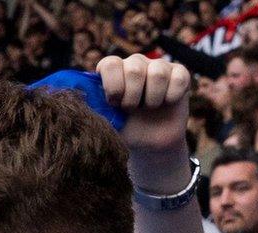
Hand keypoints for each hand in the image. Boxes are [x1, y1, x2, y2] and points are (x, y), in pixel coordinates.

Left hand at [98, 54, 192, 186]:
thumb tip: (77, 98)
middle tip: (132, 108)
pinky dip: (171, 97)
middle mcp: (134, 64)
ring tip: (148, 107)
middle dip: (132, 95)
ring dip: (152, 98)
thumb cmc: (124, 128)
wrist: (150, 143)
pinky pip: (178, 78)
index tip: (114, 103)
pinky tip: (165, 103)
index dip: (113, 86)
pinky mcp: (180, 73)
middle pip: (134, 67)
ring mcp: (158, 66)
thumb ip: (92, 106)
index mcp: (112, 71)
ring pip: (157, 72)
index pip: (109, 63)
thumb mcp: (105, 119)